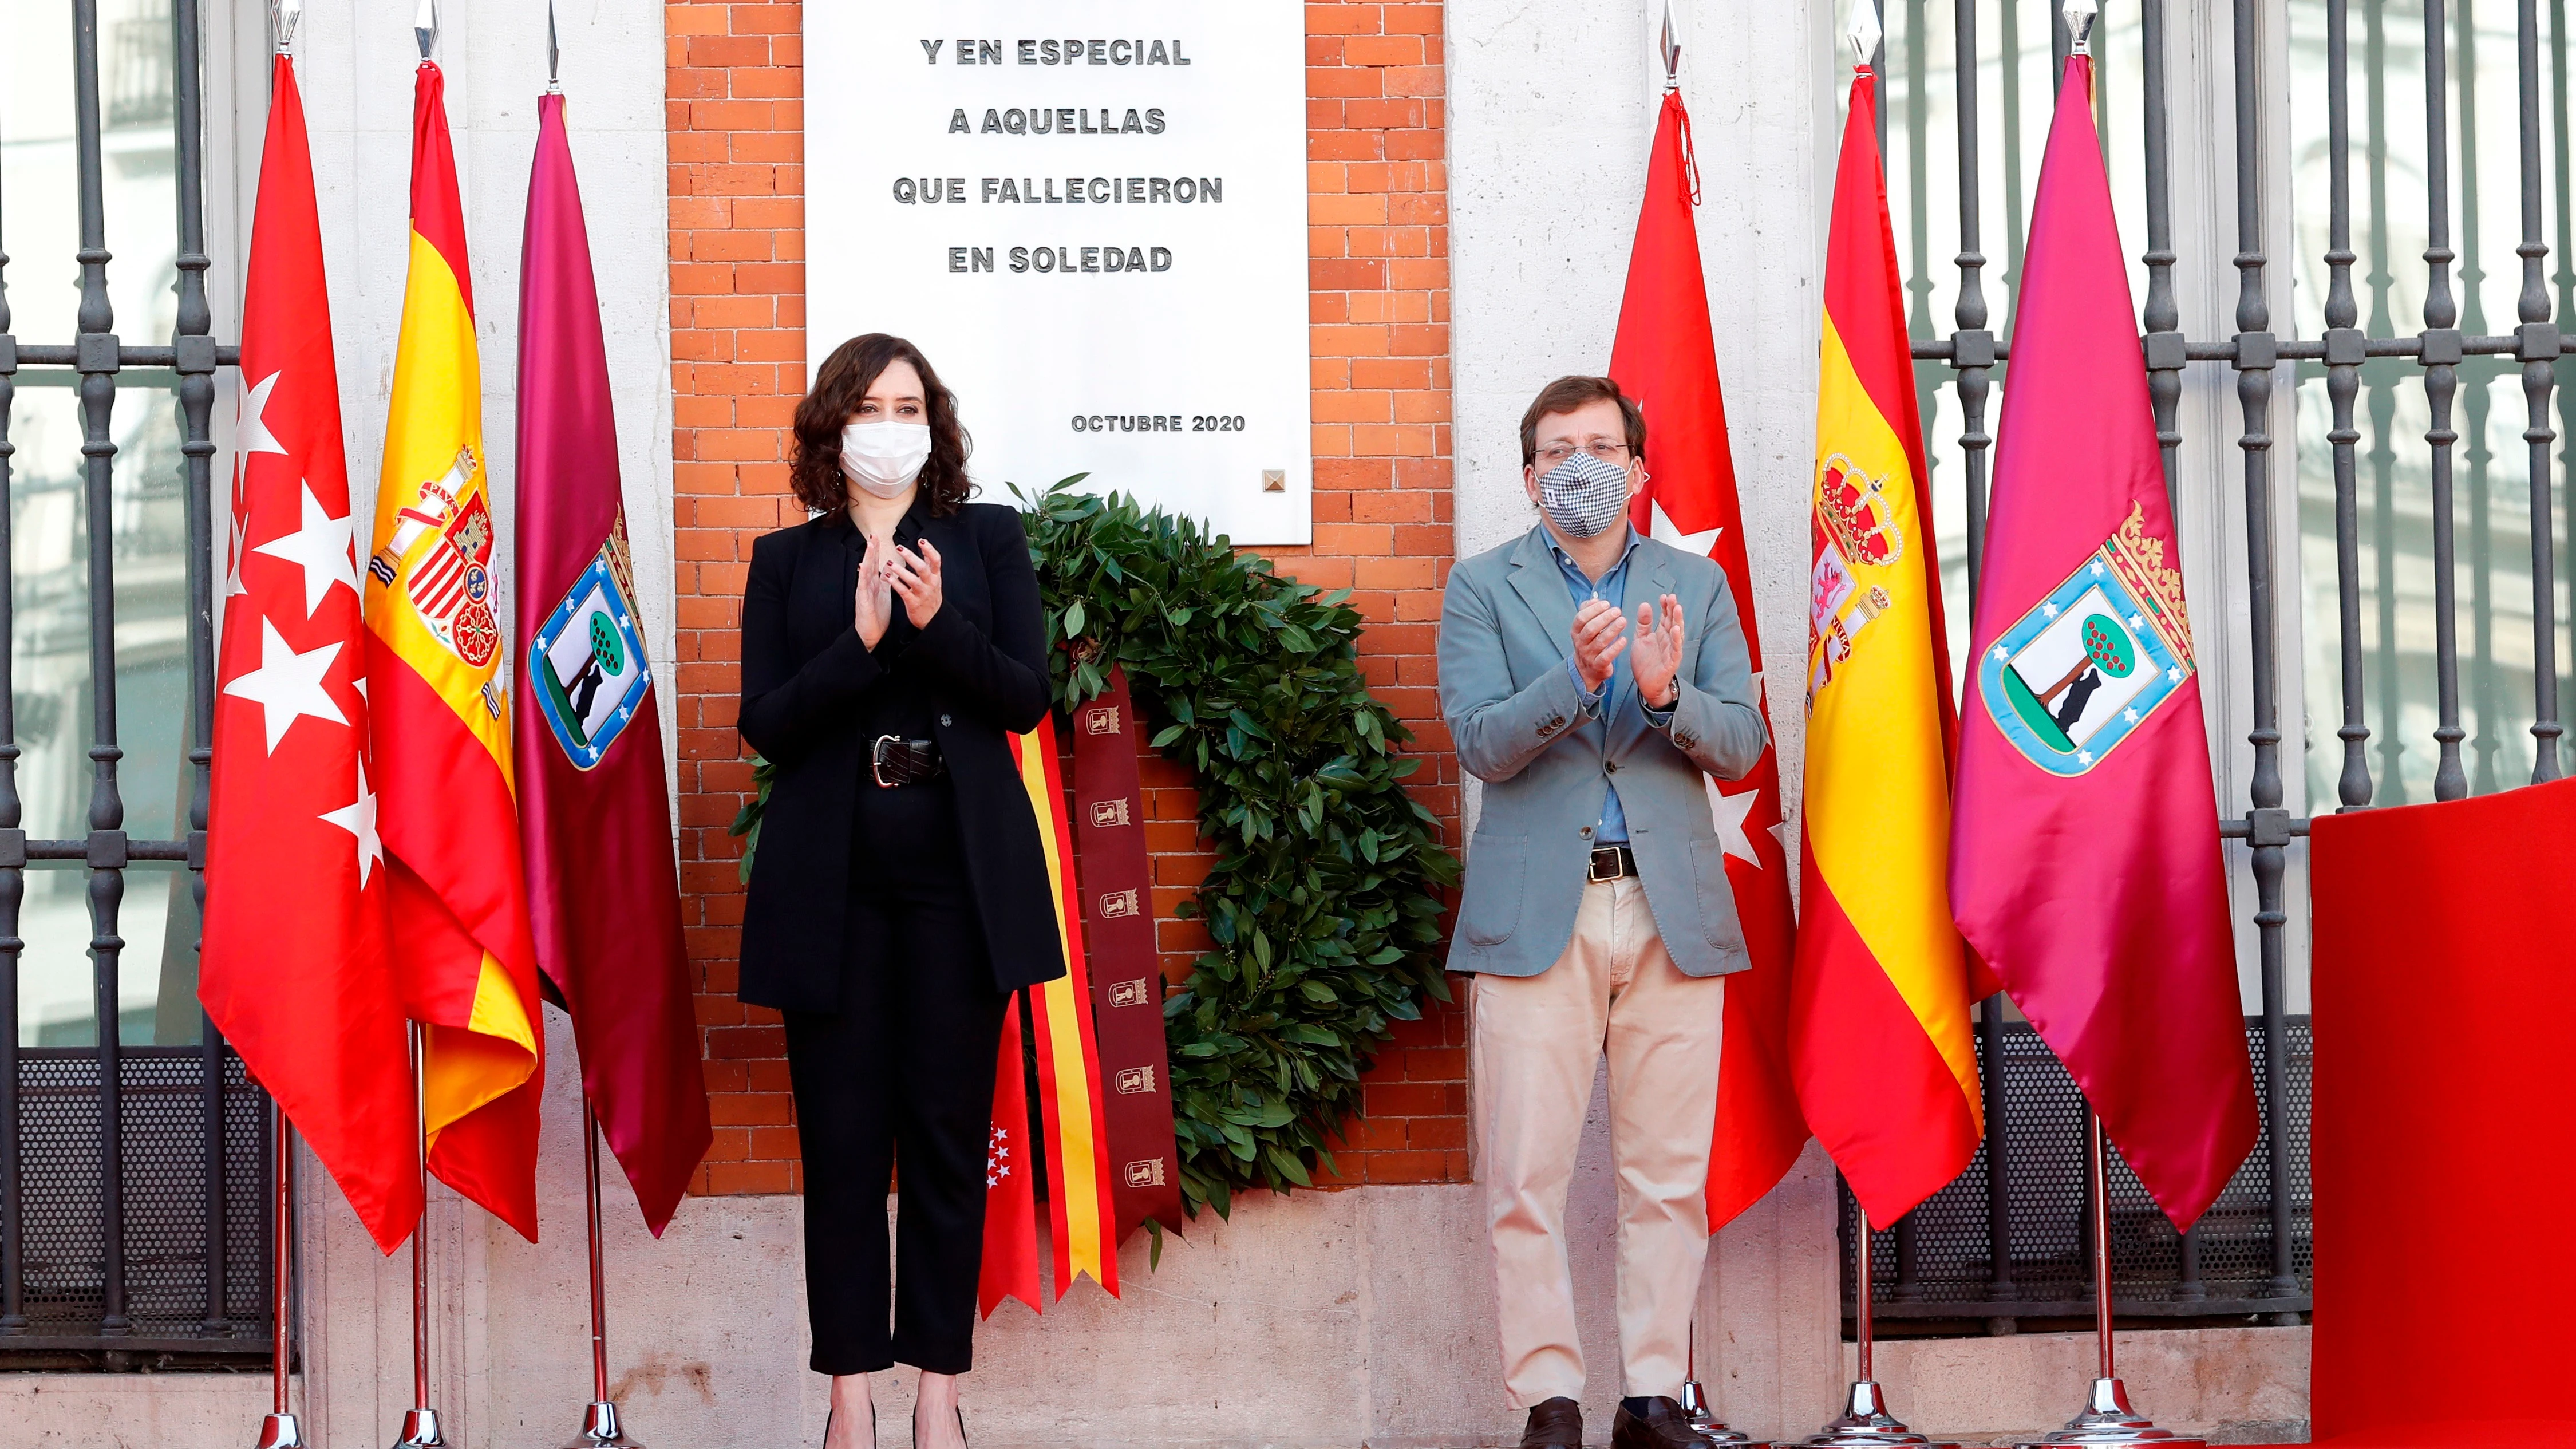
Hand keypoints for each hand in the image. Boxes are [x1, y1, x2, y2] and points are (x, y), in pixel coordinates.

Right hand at [853, 533, 894, 647]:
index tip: (878, 537)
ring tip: (869, 546)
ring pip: (865, 572)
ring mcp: (864, 592)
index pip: (875, 563)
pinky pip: (862, 587)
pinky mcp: (862, 601)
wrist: (870, 633)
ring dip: (867, 558)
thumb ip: (884, 582)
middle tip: (873, 535)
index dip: (876, 551)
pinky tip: (863, 567)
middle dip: (871, 549)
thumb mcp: (883, 595)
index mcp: (874, 584)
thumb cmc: (876, 615)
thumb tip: (888, 570)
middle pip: (869, 564)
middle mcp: (868, 585)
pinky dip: (863, 576)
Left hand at [888, 537, 944, 627]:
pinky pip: (904, 592)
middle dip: (910, 557)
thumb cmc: (930, 598)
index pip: (936, 560)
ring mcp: (922, 594)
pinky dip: (895, 584)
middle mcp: (930, 584)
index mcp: (935, 577)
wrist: (932, 619)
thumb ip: (930, 565)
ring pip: (912, 580)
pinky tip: (888, 578)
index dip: (929, 550)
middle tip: (899, 548)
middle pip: (922, 568)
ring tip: (890, 563)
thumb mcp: (934, 580)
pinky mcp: (914, 603)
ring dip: (900, 570)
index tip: (921, 541)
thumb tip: (926, 547)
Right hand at [1570, 597, 1628, 693]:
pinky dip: (1615, 648)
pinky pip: (1606, 656)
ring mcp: (1588, 655)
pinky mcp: (1598, 665)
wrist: (1586, 670)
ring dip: (1612, 630)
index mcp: (1576, 632)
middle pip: (1590, 629)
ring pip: (1599, 642)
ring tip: (1623, 621)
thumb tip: (1595, 599)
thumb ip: (1588, 611)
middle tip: (1618, 611)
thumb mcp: (1584, 627)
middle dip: (1604, 618)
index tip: (1607, 603)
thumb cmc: (1588, 643)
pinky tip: (1624, 640)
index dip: (1594, 610)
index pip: (1581, 618)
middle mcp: (1580, 643)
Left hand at [1630, 594, 1686, 708]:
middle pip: (1672, 621)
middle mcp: (1668, 640)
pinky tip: (1674, 629)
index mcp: (1661, 634)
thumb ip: (1643, 623)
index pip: (1665, 616)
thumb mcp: (1641, 639)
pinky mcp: (1672, 661)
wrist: (1646, 684)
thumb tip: (1645, 604)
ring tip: (1677, 608)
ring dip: (1677, 620)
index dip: (1665, 606)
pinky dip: (1675, 639)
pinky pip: (1675, 649)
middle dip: (1673, 609)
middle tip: (1672, 597)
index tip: (1663, 596)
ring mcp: (1672, 650)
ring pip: (1677, 633)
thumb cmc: (1645, 662)